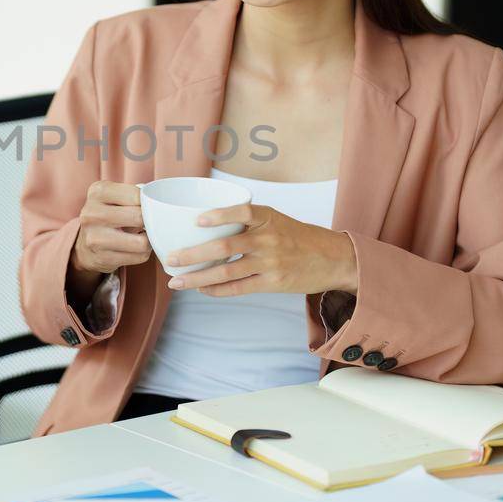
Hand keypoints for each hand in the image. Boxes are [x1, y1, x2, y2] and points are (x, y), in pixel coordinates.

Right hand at [70, 181, 150, 275]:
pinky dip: (143, 253)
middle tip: (147, 223)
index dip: (148, 202)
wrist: (84, 246)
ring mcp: (95, 237)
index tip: (146, 207)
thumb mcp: (113, 197)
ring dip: (148, 240)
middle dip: (149, 221)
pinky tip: (134, 248)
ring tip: (142, 236)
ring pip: (142, 242)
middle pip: (139, 217)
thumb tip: (160, 206)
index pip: (136, 195)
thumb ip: (134, 196)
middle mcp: (92, 213)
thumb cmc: (107, 216)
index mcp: (97, 192)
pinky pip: (139, 256)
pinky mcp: (103, 258)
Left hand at [164, 203, 357, 297]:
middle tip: (170, 259)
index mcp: (267, 217)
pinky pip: (239, 288)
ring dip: (198, 278)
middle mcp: (268, 239)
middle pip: (225, 246)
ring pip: (227, 271)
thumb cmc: (296, 237)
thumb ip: (247, 221)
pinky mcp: (273, 282)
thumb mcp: (276, 219)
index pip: (241, 211)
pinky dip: (217, 290)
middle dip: (193, 254)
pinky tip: (201, 289)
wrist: (331, 258)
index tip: (196, 220)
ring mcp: (270, 262)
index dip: (219, 215)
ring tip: (177, 282)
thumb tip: (204, 225)